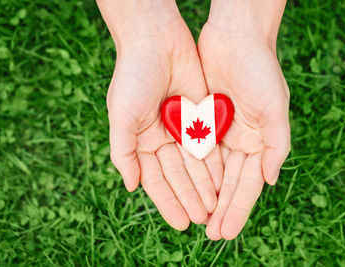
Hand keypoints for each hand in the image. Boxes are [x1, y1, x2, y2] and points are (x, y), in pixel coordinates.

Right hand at [97, 0, 221, 229]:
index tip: (182, 222)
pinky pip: (209, 144)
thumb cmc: (132, 76)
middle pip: (178, 175)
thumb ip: (124, 153)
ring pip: (195, 164)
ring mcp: (182, 128)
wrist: (156, 40)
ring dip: (204, 186)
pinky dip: (215, 164)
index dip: (168, 201)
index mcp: (141, 141)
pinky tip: (223, 182)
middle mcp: (162, 138)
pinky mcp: (200, 115)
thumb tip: (130, 186)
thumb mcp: (121, 116)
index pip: (156, 179)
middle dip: (190, 197)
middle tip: (203, 220)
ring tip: (215, 208)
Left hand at [198, 0, 289, 239]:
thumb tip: (270, 180)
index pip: (248, 184)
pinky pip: (196, 150)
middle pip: (229, 183)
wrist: (235, 37)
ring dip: (205, 194)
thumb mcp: (275, 107)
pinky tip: (185, 188)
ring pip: (212, 171)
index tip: (227, 232)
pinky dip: (192, 170)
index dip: (238, 209)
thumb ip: (276, 145)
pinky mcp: (203, 119)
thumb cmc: (260, 69)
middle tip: (210, 235)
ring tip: (196, 219)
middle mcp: (242, 140)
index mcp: (261, 141)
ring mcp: (221, 131)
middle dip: (220, 209)